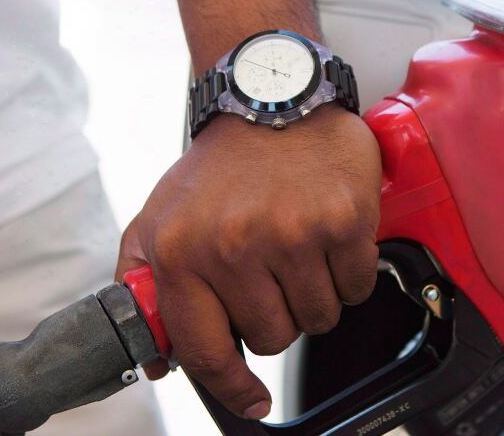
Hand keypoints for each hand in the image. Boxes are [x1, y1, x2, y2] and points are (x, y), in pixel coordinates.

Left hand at [116, 105, 380, 419]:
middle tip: (274, 277)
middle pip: (275, 337)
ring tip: (301, 252)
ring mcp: (295, 234)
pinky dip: (347, 274)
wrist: (273, 101)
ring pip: (319, 317)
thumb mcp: (159, 219)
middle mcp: (237, 246)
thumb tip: (161, 359)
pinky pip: (356, 287)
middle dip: (278, 316)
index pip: (207, 350)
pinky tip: (329, 240)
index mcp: (185, 252)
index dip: (233, 387)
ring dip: (314, 296)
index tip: (252, 401)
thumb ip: (147, 287)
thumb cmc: (221, 168)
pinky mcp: (344, 221)